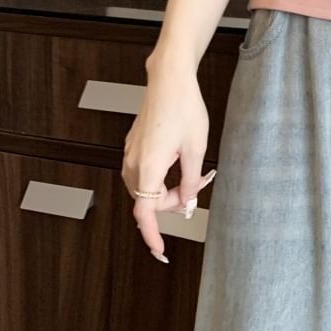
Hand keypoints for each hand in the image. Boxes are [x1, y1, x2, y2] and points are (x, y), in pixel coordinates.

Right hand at [121, 66, 212, 262]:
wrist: (170, 79)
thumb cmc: (184, 108)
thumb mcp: (197, 148)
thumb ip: (191, 182)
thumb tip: (187, 205)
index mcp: (148, 168)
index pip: (145, 214)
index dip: (152, 236)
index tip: (160, 251)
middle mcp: (133, 163)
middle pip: (149, 200)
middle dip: (173, 201)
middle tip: (200, 186)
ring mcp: (130, 152)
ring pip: (146, 187)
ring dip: (168, 188)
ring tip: (194, 172)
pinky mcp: (134, 144)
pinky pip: (144, 171)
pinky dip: (161, 175)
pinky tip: (180, 160)